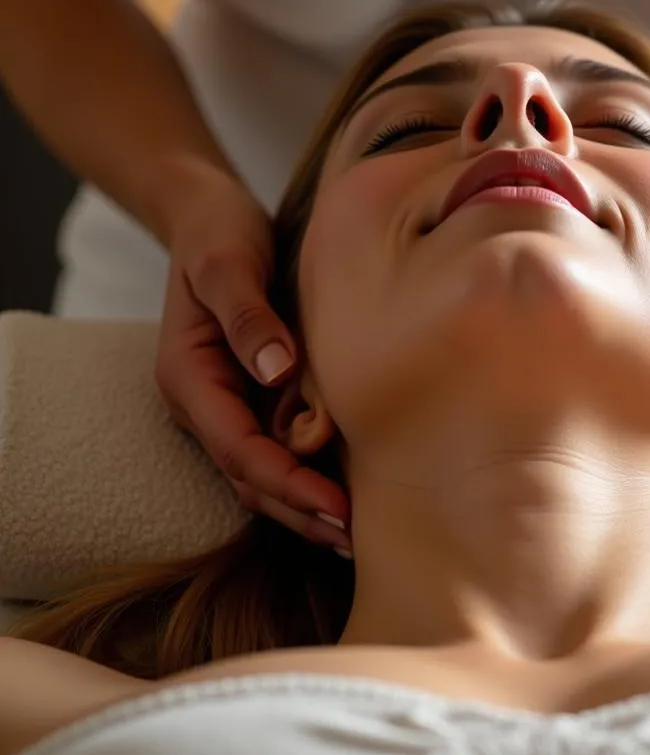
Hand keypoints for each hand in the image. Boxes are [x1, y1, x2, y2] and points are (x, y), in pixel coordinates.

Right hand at [155, 169, 348, 546]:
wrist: (209, 215)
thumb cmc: (219, 234)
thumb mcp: (228, 262)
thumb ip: (247, 314)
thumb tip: (276, 371)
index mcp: (188, 376)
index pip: (237, 448)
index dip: (285, 483)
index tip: (335, 507)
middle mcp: (203, 401)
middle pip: (248, 476)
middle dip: (298, 511)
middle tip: (354, 539)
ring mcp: (226, 403)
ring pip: (260, 472)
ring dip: (302, 506)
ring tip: (353, 534)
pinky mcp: (251, 396)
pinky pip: (275, 448)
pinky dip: (305, 475)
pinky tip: (344, 490)